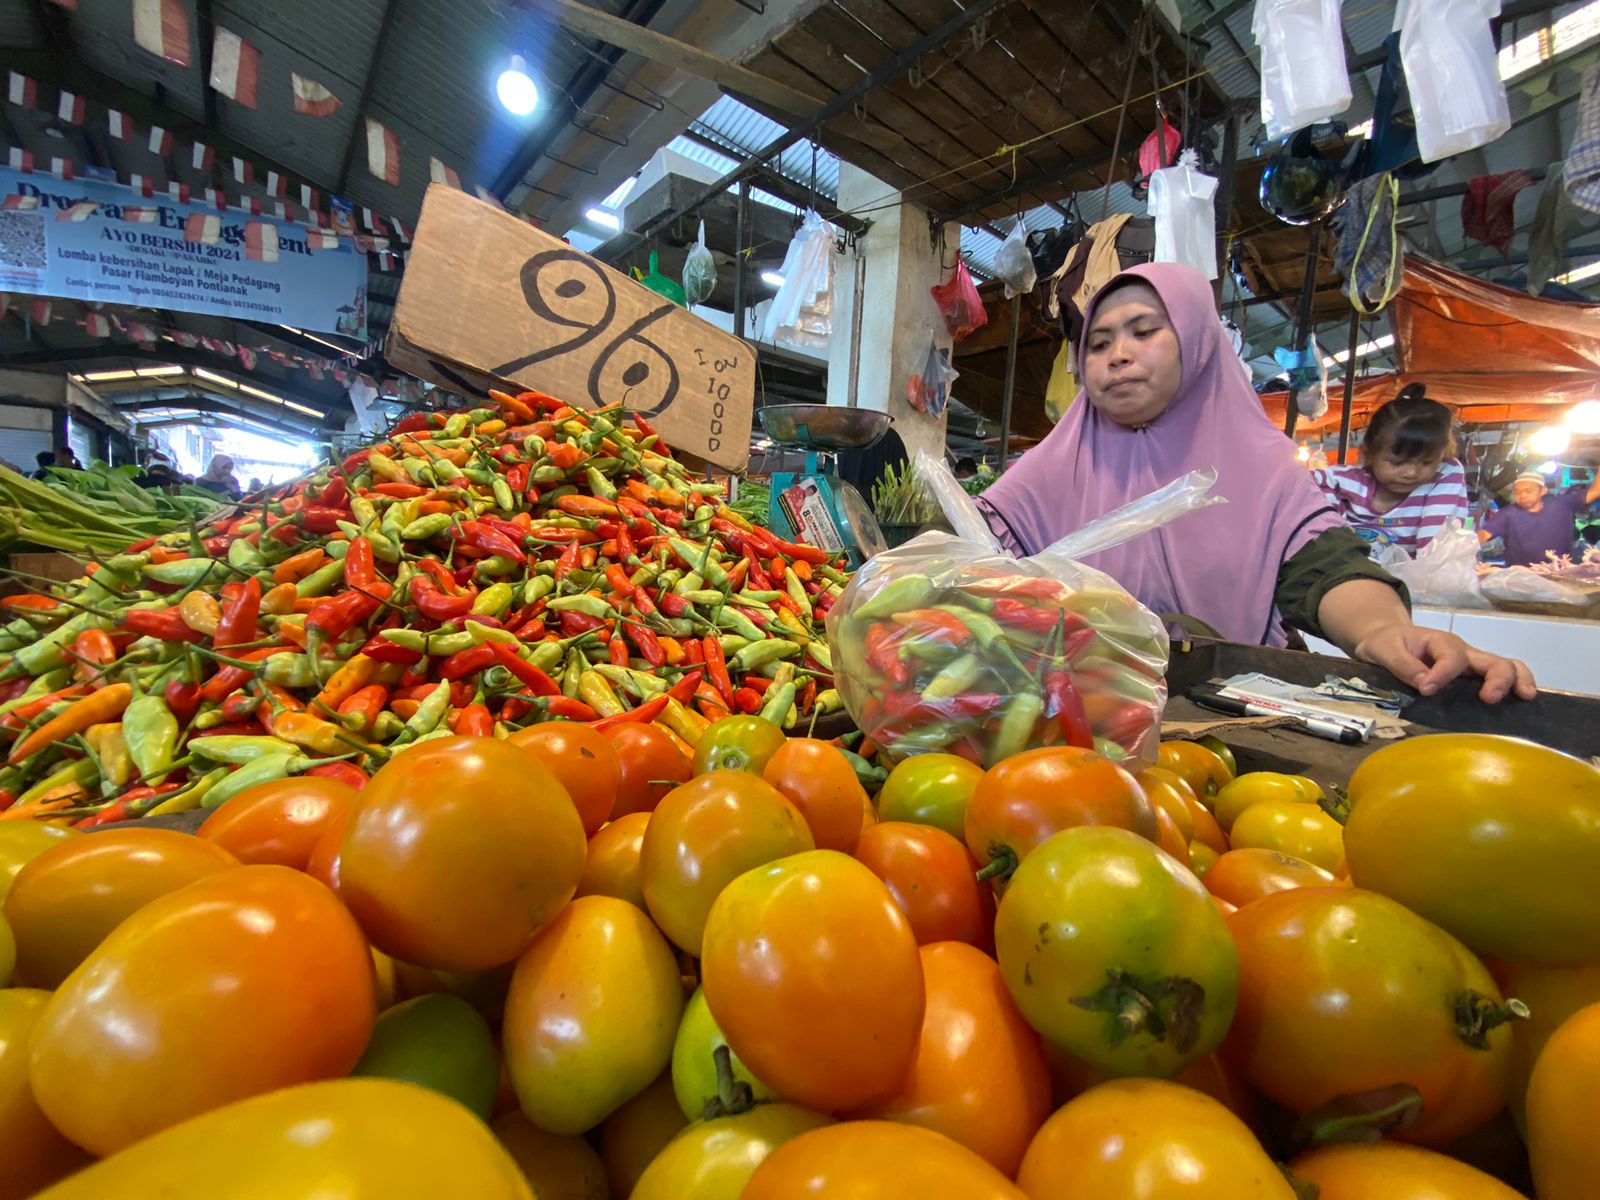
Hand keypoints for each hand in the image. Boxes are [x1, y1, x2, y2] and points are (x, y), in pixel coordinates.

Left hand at [1352, 625, 1535, 703]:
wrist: (1388, 639)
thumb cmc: (1388, 644)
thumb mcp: (1384, 650)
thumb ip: (1402, 665)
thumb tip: (1426, 685)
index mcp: (1441, 643)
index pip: (1452, 657)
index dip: (1442, 674)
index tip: (1426, 690)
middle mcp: (1463, 653)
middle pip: (1493, 660)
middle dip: (1498, 678)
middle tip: (1490, 699)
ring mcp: (1472, 666)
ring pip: (1506, 667)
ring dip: (1518, 681)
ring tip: (1525, 698)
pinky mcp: (1474, 678)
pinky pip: (1501, 679)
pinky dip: (1515, 688)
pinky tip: (1522, 706)